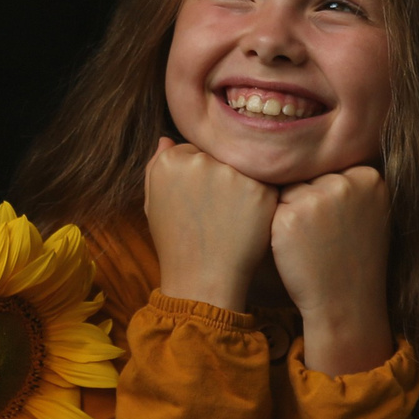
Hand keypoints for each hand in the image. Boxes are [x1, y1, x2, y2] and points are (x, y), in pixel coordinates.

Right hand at [144, 138, 277, 311]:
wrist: (202, 280)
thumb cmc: (176, 244)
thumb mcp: (154, 204)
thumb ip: (156, 166)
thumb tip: (167, 139)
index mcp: (170, 161)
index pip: (192, 151)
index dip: (197, 176)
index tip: (197, 200)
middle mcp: (200, 161)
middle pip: (218, 156)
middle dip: (219, 176)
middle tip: (216, 210)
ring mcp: (232, 174)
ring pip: (242, 167)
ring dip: (241, 185)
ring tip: (231, 217)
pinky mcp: (260, 189)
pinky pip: (264, 183)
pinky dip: (259, 199)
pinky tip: (247, 221)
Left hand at [269, 166, 392, 376]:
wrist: (346, 304)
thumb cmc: (355, 258)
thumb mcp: (371, 213)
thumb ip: (353, 184)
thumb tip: (316, 155)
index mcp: (370, 178)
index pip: (332, 170)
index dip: (328, 196)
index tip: (336, 222)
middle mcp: (344, 183)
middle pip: (309, 176)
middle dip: (308, 201)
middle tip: (321, 235)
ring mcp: (316, 199)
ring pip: (288, 190)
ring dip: (290, 211)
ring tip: (309, 241)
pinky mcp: (289, 216)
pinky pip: (272, 207)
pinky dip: (276, 226)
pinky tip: (293, 246)